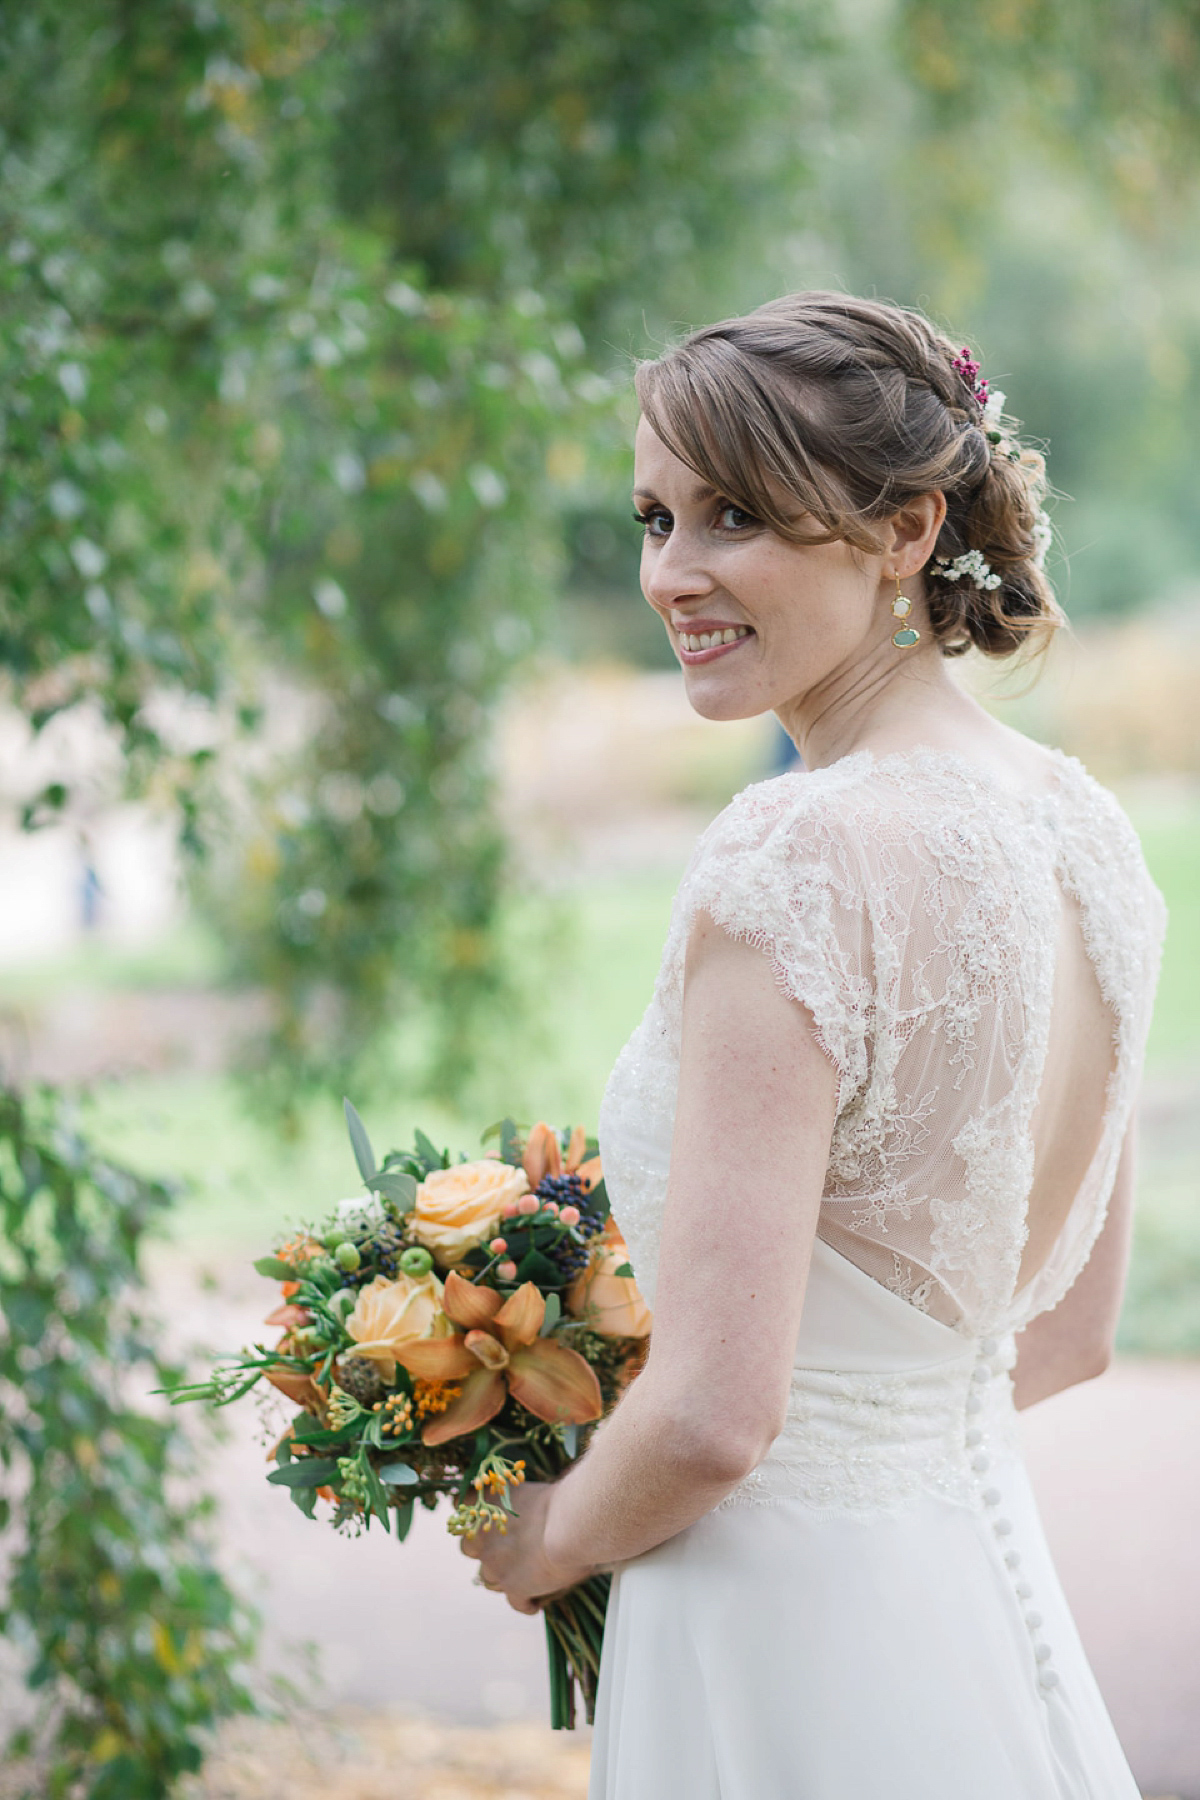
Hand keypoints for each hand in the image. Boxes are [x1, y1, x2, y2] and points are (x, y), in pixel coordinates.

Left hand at [460, 1480, 591, 1615]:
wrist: (570, 1526)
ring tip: (527, 1578)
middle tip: (505, 1550)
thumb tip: (523, 1511)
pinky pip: (517, 1603)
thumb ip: (517, 1504)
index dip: (470, 1518)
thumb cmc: (558, 1502)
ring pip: (490, 1579)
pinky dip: (526, 1603)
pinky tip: (536, 1604)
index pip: (461, 1509)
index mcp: (486, 1507)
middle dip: (483, 1549)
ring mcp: (495, 1565)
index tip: (482, 1520)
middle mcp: (483, 1537)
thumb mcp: (532, 1493)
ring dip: (505, 1578)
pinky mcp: (514, 1587)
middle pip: (469, 1548)